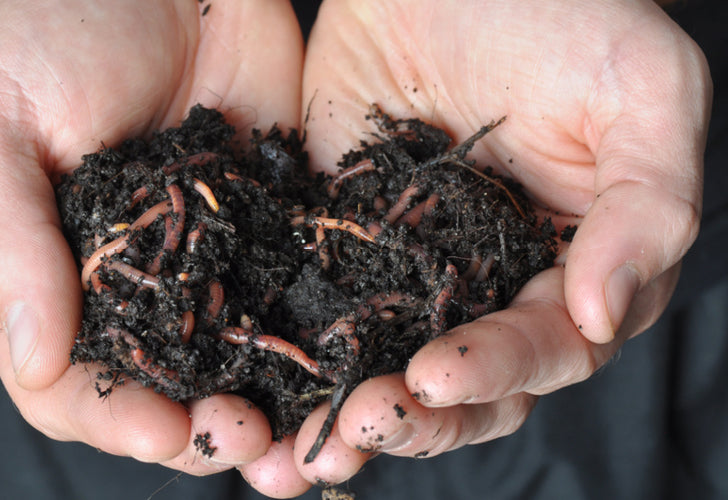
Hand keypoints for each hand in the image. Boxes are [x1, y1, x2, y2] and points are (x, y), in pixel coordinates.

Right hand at [0, 0, 303, 478]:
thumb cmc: (55, 31)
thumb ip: (2, 237)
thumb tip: (36, 357)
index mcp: (54, 278)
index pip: (69, 381)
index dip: (111, 417)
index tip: (162, 431)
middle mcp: (135, 290)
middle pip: (161, 392)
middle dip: (197, 432)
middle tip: (243, 441)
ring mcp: (210, 267)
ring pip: (234, 368)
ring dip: (266, 413)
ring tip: (299, 442)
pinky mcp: (272, 236)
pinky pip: (294, 306)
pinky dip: (315, 352)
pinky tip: (344, 377)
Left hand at [239, 0, 710, 493]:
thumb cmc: (563, 13)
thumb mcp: (641, 93)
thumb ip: (646, 208)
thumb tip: (602, 314)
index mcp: (569, 266)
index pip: (545, 348)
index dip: (497, 371)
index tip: (439, 372)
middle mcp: (489, 284)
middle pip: (464, 383)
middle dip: (420, 414)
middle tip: (367, 421)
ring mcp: (411, 269)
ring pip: (387, 364)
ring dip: (355, 413)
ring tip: (314, 444)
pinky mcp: (342, 242)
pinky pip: (321, 308)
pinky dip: (298, 355)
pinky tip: (267, 388)